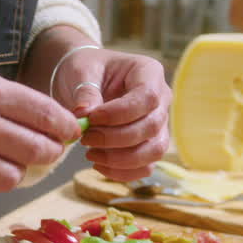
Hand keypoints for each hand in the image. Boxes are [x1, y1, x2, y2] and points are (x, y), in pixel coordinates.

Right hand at [0, 63, 80, 202]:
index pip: (47, 116)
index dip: (66, 128)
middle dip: (47, 153)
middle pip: (37, 152)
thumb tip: (58, 128)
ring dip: (13, 171)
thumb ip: (14, 102)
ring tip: (0, 159)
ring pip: (12, 179)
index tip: (70, 133)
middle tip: (43, 151)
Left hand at [52, 48, 171, 181]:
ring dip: (120, 159)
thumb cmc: (87, 70)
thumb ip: (85, 92)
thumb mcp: (81, 71)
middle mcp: (161, 99)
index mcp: (149, 72)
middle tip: (86, 138)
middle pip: (152, 127)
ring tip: (90, 153)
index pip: (147, 98)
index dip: (120, 113)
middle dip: (116, 139)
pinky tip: (98, 164)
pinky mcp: (149, 145)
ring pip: (154, 151)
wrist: (86, 81)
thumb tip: (84, 115)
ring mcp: (159, 124)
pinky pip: (146, 166)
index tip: (91, 119)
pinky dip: (122, 172)